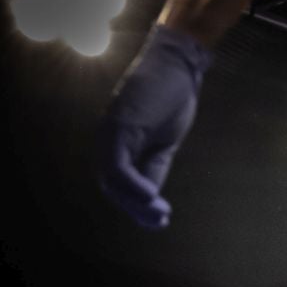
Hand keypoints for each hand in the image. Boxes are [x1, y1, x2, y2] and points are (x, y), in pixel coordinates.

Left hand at [98, 25, 212, 229]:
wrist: (178, 65)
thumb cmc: (173, 98)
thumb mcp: (165, 140)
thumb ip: (154, 164)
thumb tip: (151, 196)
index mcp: (118, 142)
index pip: (119, 181)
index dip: (136, 205)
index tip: (160, 221)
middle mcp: (108, 137)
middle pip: (111, 183)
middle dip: (134, 207)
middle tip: (161, 222)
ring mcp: (111, 131)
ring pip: (111, 178)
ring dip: (134, 202)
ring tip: (159, 214)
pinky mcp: (120, 126)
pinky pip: (119, 165)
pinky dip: (133, 185)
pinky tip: (153, 196)